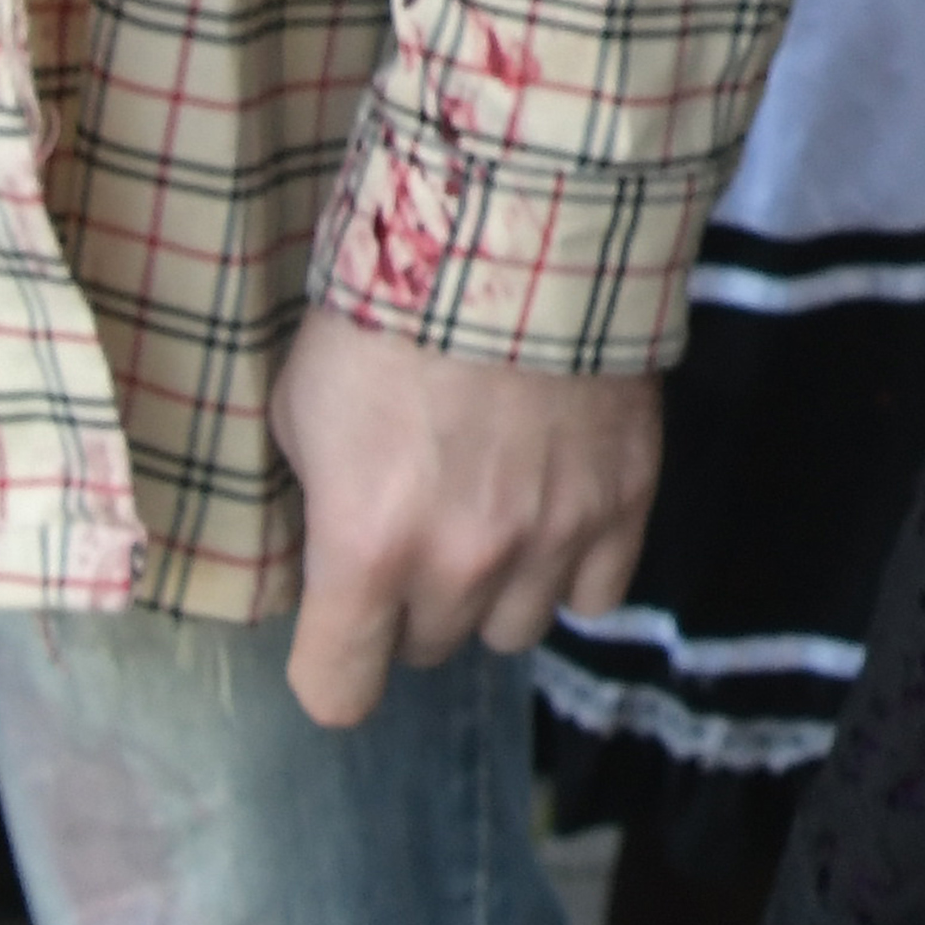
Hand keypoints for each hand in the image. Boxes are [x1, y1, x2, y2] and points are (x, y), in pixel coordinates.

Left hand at [278, 310, 657, 730]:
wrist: (514, 231)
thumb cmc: (383, 315)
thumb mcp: (300, 408)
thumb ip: (315, 499)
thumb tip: (325, 546)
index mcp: (365, 549)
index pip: (338, 693)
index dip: (331, 669)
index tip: (336, 636)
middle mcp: (462, 565)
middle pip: (429, 650)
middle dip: (413, 603)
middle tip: (414, 529)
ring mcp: (552, 539)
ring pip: (514, 630)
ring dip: (494, 591)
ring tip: (490, 517)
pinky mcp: (624, 503)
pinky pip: (596, 594)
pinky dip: (572, 567)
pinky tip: (553, 514)